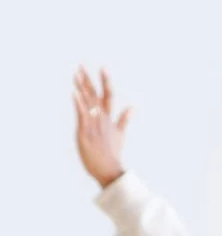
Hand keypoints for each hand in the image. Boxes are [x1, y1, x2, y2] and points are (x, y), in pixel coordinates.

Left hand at [73, 69, 131, 187]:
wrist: (110, 170)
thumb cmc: (113, 154)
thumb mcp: (120, 135)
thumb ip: (124, 120)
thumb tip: (133, 107)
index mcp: (110, 118)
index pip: (109, 95)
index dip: (106, 81)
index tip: (103, 67)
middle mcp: (102, 119)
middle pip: (95, 95)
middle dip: (88, 79)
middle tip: (81, 65)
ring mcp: (94, 125)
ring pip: (87, 102)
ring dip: (81, 87)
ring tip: (75, 74)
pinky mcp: (85, 132)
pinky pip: (82, 115)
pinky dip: (79, 103)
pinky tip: (74, 93)